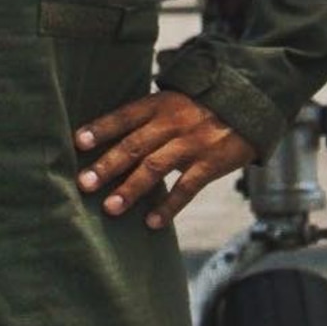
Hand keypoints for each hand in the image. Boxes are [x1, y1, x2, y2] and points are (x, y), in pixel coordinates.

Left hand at [75, 91, 256, 229]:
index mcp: (159, 105)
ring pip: (156, 167)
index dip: (101, 128)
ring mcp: (192, 143)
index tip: (77, 142)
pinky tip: (152, 223)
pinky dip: (169, 207)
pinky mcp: (211, 163)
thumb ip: (144, 119)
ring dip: (131, 189)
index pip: (125, 116)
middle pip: (135, 144)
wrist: (249, 106)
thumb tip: (105, 142)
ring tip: (110, 208)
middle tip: (84, 184)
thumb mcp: (173, 102)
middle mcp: (173, 122)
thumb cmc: (200, 108)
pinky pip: (187, 187)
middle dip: (107, 165)